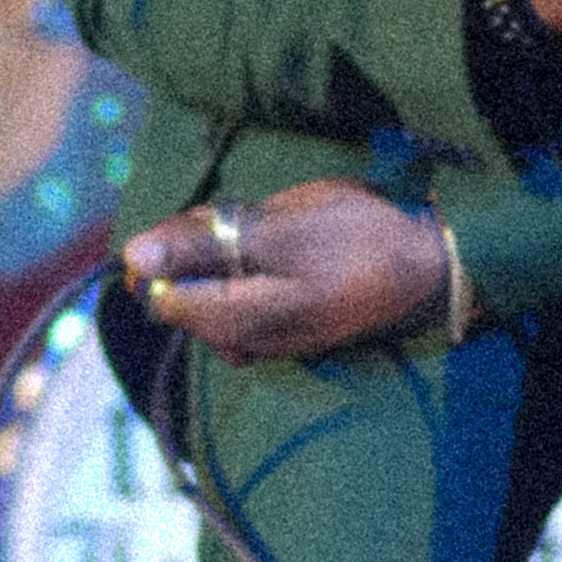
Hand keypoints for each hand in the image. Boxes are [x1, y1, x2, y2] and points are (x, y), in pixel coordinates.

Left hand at [122, 179, 450, 364]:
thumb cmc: (355, 242)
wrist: (430, 268)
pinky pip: (243, 295)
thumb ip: (199, 247)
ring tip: (274, 228)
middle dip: (201, 247)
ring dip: (227, 252)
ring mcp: (265, 341)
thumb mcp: (275, 232)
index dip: (171, 248)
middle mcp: (240, 344)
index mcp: (231, 323)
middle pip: (182, 293)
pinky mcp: (286, 329)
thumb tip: (130, 257)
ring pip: (213, 290)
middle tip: (251, 216)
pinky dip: (251, 266)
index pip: (156, 294)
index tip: (214, 220)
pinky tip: (287, 248)